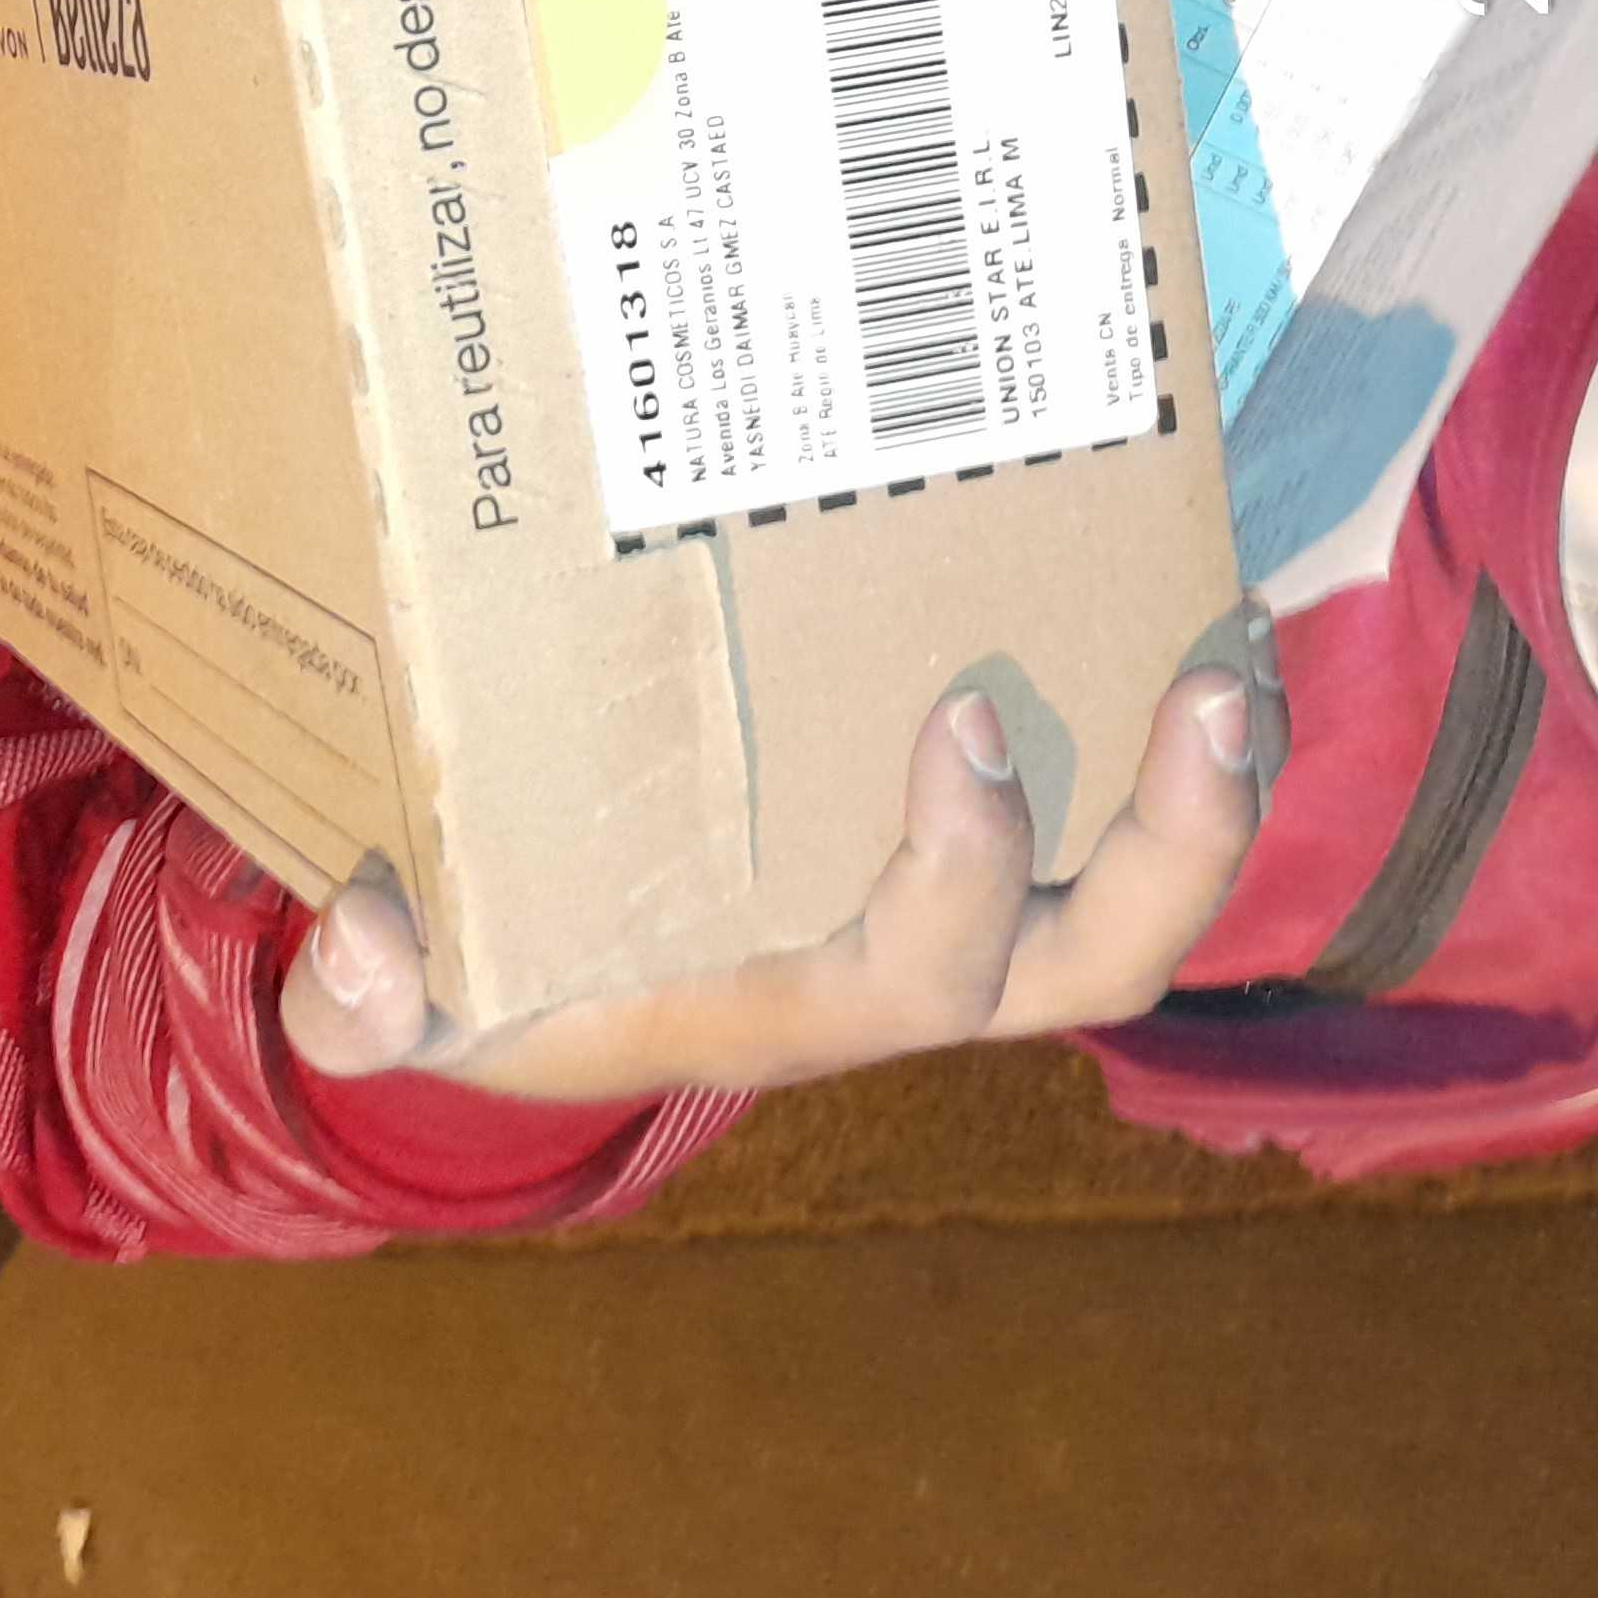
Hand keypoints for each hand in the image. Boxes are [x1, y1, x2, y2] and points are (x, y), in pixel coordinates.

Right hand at [279, 671, 1263, 1106]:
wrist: (526, 996)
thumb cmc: (488, 978)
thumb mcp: (406, 1005)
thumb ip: (362, 1001)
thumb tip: (367, 949)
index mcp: (786, 1006)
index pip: (923, 975)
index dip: (971, 869)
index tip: (966, 722)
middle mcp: (903, 970)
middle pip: (1102, 960)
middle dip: (1182, 841)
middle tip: (1211, 682)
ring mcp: (952, 914)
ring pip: (1133, 894)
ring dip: (1209, 786)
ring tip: (1235, 638)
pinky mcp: (962, 848)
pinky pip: (1096, 814)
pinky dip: (1142, 722)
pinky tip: (1160, 591)